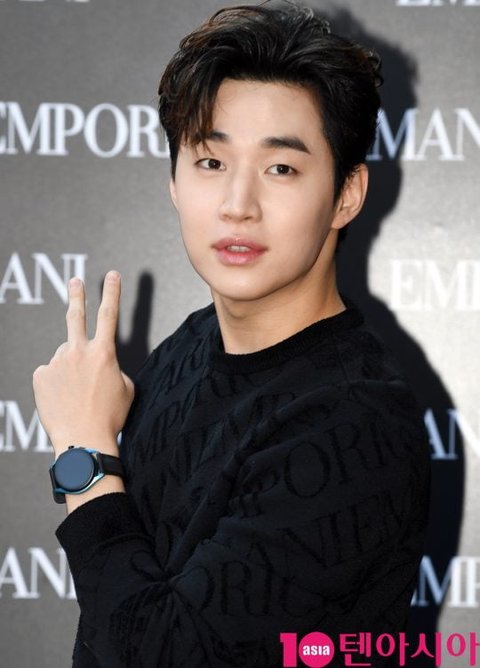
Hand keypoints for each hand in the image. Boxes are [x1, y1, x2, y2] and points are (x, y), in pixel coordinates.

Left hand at [33, 271, 134, 455]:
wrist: (83, 440)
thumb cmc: (109, 417)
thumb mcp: (126, 389)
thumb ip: (113, 369)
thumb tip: (100, 365)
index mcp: (104, 353)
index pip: (110, 314)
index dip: (112, 292)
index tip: (112, 275)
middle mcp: (78, 352)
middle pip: (76, 316)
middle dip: (77, 296)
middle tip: (75, 281)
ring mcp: (57, 363)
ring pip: (64, 357)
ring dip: (71, 369)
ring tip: (77, 395)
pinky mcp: (40, 375)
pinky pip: (50, 373)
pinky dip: (56, 384)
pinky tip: (63, 399)